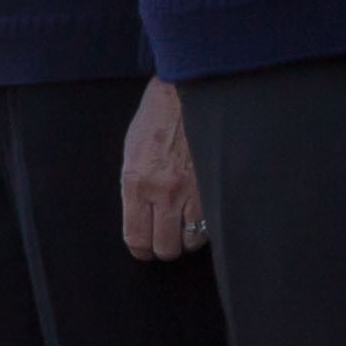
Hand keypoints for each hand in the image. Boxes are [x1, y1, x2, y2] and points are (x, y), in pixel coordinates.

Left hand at [120, 79, 204, 260]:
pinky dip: (207, 226)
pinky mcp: (215, 187)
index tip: (144, 248)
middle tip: (165, 237)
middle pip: (165, 248)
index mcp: (136, 183)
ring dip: (187, 237)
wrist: (184, 95)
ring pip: (191, 242)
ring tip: (184, 224)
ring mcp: (192, 191)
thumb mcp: (131, 155)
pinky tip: (201, 213)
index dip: (141, 250)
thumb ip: (134, 190)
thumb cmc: (155, 122)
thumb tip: (140, 221)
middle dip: (164, 247)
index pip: (136, 238)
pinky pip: (211, 224)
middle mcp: (164, 192)